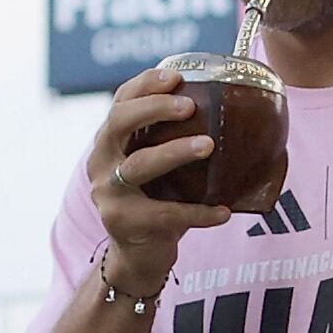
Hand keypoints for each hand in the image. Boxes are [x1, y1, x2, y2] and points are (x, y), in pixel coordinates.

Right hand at [82, 61, 217, 291]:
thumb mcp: (159, 165)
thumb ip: (173, 139)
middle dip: (154, 109)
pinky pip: (165, 214)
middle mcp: (101, 162)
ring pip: (138, 165)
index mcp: (109, 141)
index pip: (120, 102)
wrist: (139, 256)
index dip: (144, 85)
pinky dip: (198, 213)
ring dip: (174, 152)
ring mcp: (109, 194)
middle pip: (118, 123)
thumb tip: (231, 108)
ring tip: (209, 146)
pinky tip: (224, 212)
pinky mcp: (125, 223)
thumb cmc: (157, 199)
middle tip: (190, 106)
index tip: (176, 76)